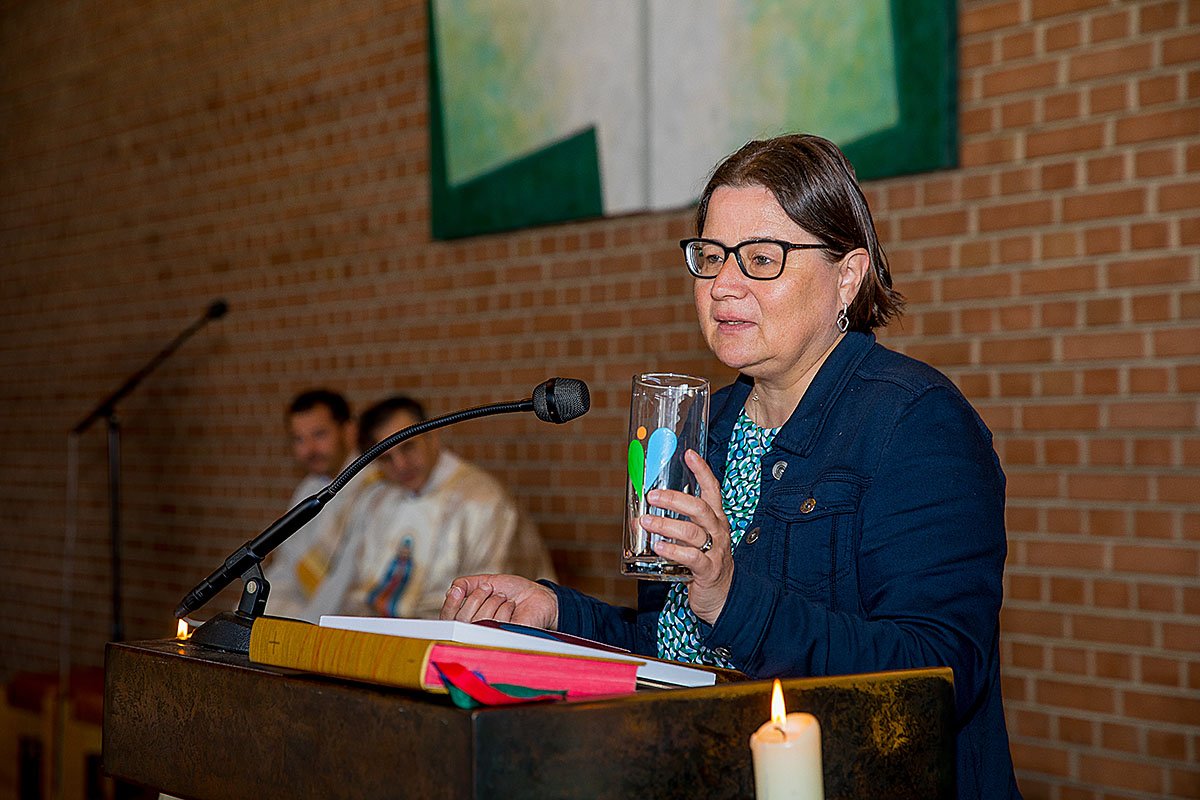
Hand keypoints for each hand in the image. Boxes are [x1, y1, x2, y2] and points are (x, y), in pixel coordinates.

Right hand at [440, 573, 559, 628]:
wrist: (536, 595)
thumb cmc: (512, 591)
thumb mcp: (485, 581)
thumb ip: (465, 585)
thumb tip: (452, 590)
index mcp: (468, 620)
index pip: (447, 620)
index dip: (450, 604)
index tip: (458, 590)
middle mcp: (476, 633)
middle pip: (462, 620)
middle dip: (476, 598)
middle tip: (491, 589)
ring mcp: (491, 639)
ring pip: (480, 620)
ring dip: (494, 601)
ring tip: (505, 599)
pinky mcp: (506, 641)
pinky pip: (498, 625)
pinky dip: (506, 609)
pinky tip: (513, 608)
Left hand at [642, 449, 733, 623]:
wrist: (724, 598)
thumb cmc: (705, 562)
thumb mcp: (696, 538)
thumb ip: (678, 523)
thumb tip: (645, 510)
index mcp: (716, 519)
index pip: (712, 489)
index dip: (701, 471)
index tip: (688, 454)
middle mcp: (718, 531)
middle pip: (700, 508)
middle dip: (675, 499)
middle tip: (652, 496)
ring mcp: (716, 551)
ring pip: (693, 532)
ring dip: (666, 525)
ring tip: (646, 521)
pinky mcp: (709, 571)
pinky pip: (692, 558)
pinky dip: (674, 551)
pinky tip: (658, 547)